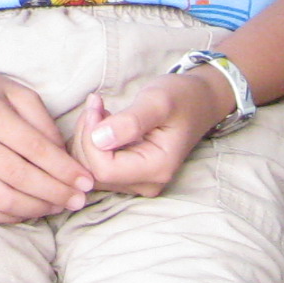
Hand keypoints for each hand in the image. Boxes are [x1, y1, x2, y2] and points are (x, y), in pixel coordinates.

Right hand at [0, 67, 94, 223]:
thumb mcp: (17, 92)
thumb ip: (43, 123)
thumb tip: (65, 160)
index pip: (34, 149)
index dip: (64, 169)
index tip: (87, 182)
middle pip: (19, 178)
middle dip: (55, 193)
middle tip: (78, 200)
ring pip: (2, 200)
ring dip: (36, 208)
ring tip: (58, 206)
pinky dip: (12, 216)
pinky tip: (31, 210)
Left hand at [71, 69, 229, 196]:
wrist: (197, 102)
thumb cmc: (180, 99)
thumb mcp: (157, 102)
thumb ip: (131, 122)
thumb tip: (99, 139)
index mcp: (157, 169)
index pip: (104, 168)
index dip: (90, 138)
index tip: (96, 107)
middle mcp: (147, 184)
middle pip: (94, 172)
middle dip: (86, 136)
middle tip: (95, 104)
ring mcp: (138, 182)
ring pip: (91, 170)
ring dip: (87, 137)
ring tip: (98, 108)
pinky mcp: (129, 174)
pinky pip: (97, 166)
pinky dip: (91, 142)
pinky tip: (101, 120)